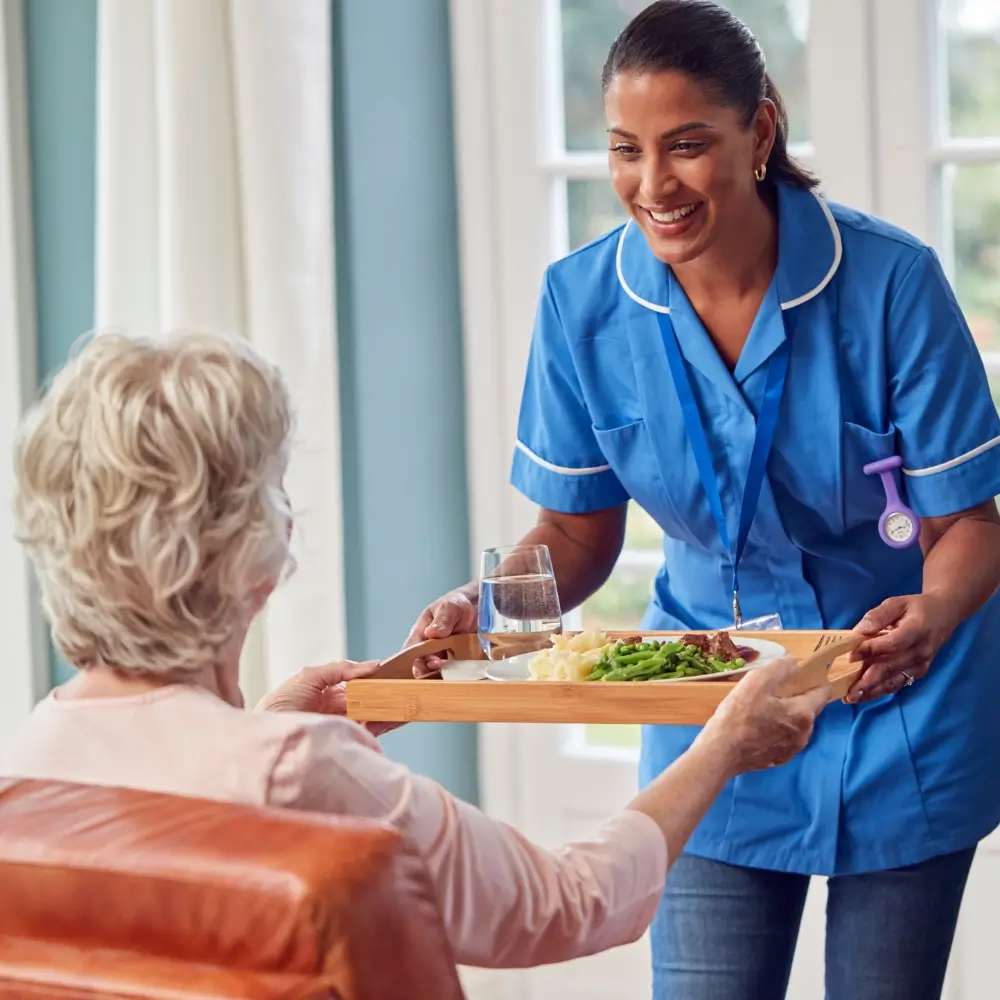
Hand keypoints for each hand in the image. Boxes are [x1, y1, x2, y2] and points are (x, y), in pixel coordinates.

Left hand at [255, 661, 402, 736]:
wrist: (268, 739)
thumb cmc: (279, 705)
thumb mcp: (308, 676)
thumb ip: (340, 669)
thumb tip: (371, 665)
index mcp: (326, 692)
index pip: (357, 682)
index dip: (374, 677)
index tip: (392, 671)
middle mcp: (335, 710)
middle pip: (367, 698)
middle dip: (385, 692)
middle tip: (406, 686)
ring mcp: (341, 727)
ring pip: (372, 715)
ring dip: (389, 707)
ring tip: (407, 699)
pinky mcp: (344, 742)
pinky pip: (370, 731)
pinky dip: (385, 724)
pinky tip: (397, 716)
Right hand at [404, 589, 477, 677]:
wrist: (478, 606)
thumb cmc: (456, 604)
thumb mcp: (449, 607)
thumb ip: (441, 620)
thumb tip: (431, 633)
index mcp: (421, 634)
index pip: (411, 652)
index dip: (417, 660)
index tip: (430, 662)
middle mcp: (430, 648)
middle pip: (423, 666)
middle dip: (430, 670)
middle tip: (442, 666)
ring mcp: (445, 656)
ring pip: (438, 672)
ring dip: (444, 675)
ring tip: (453, 672)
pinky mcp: (458, 662)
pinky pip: (455, 673)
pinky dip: (458, 675)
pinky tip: (464, 674)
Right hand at [697, 657, 830, 775]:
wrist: (720, 752)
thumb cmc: (738, 715)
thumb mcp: (756, 681)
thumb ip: (779, 668)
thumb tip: (794, 662)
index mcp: (803, 713)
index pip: (822, 693)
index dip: (813, 681)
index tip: (798, 676)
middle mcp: (804, 734)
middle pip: (809, 710)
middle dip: (797, 699)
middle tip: (774, 691)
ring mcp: (791, 750)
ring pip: (796, 726)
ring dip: (786, 716)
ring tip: (763, 710)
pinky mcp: (778, 760)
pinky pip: (784, 740)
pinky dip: (777, 732)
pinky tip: (758, 728)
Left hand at [845, 594, 952, 703]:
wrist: (943, 615)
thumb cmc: (916, 608)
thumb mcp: (897, 603)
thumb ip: (878, 615)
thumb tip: (859, 630)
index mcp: (917, 630)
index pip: (892, 644)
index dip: (871, 651)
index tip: (851, 657)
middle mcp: (921, 651)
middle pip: (891, 667)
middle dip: (868, 681)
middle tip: (847, 691)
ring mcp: (921, 664)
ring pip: (894, 680)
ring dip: (872, 691)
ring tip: (851, 697)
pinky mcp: (919, 672)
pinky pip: (898, 683)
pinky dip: (880, 690)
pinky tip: (864, 695)